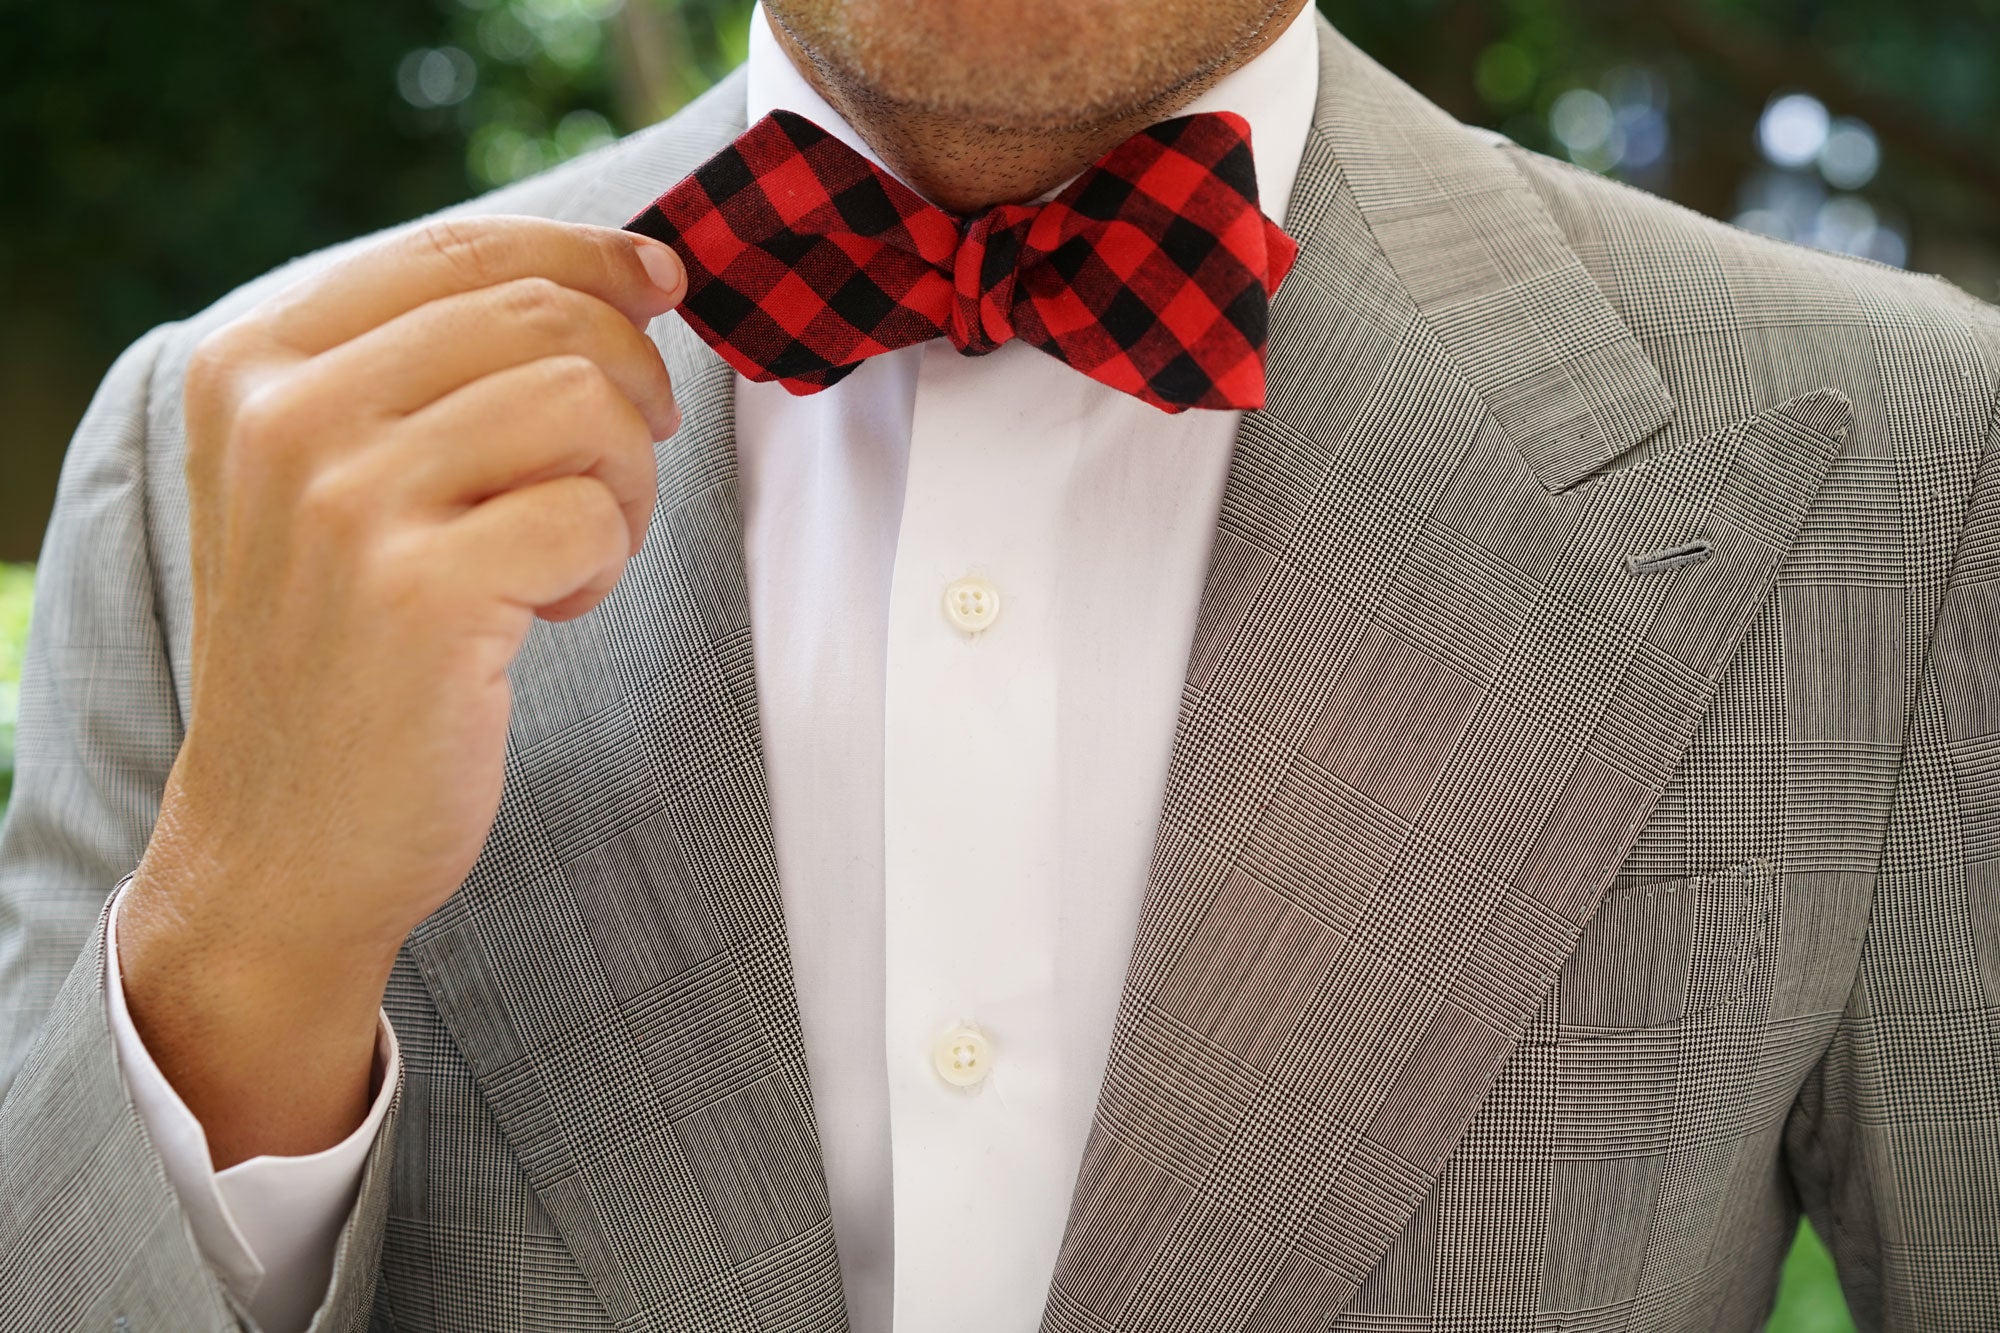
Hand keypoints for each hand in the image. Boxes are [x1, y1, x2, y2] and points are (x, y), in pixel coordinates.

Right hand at [118, 215, 686, 1165]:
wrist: (285, 842)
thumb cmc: (346, 650)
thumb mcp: (338, 478)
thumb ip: (438, 367)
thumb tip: (635, 272)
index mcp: (255, 361)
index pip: (462, 246)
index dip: (591, 255)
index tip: (661, 286)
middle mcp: (285, 414)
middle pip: (543, 315)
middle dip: (628, 383)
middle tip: (622, 465)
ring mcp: (344, 502)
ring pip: (584, 402)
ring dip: (623, 481)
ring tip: (570, 553)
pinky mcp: (421, 593)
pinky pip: (594, 515)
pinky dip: (605, 562)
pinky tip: (551, 613)